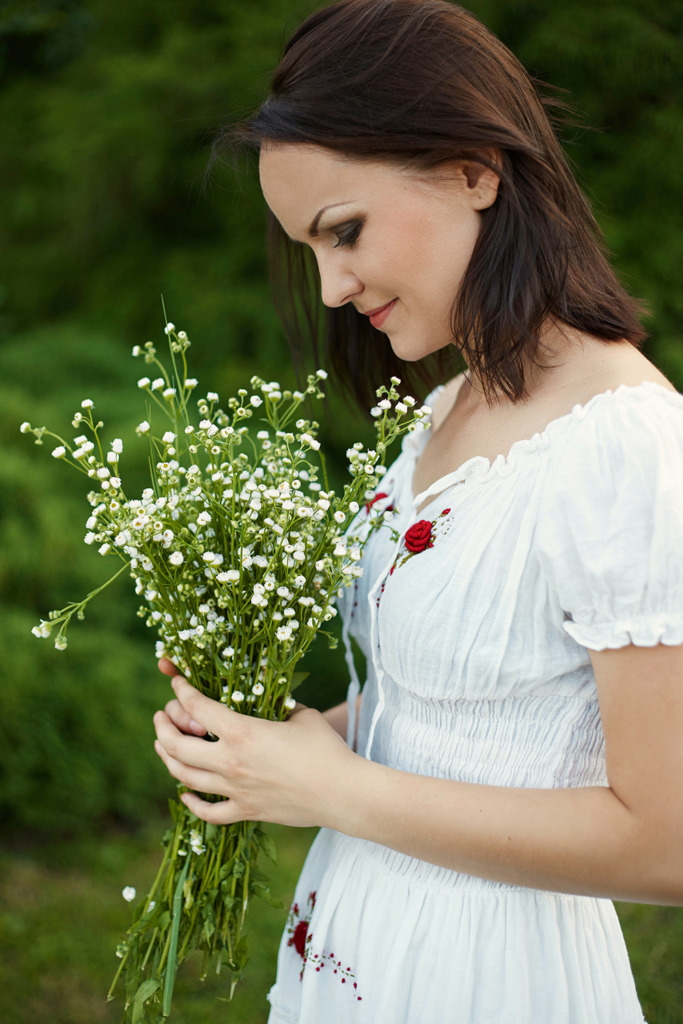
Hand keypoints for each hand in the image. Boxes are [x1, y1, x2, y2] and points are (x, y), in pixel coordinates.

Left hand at [153, 673, 356, 827]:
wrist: (341, 792)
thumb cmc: (325, 748)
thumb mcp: (301, 714)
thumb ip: (280, 701)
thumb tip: (271, 687)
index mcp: (242, 732)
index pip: (198, 708)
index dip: (182, 692)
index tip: (177, 684)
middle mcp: (230, 762)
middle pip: (178, 746)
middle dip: (163, 727)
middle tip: (161, 717)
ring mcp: (235, 790)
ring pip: (185, 777)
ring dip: (168, 759)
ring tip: (163, 746)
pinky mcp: (246, 811)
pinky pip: (208, 812)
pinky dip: (190, 802)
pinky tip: (184, 792)